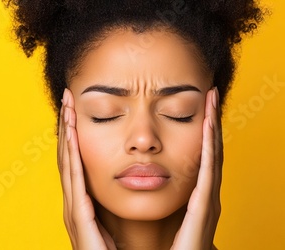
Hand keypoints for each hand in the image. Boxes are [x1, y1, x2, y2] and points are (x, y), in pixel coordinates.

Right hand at [57, 88, 115, 249]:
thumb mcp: (113, 224)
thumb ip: (112, 206)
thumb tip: (126, 184)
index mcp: (83, 204)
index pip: (77, 162)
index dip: (74, 135)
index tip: (76, 110)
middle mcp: (74, 203)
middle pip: (68, 157)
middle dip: (66, 126)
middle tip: (67, 98)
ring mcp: (73, 210)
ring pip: (67, 162)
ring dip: (66, 133)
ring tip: (67, 107)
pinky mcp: (78, 217)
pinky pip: (74, 179)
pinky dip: (71, 154)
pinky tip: (71, 134)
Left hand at [172, 87, 222, 249]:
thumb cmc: (170, 247)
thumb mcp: (165, 212)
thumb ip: (158, 193)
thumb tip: (143, 175)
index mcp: (195, 194)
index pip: (200, 155)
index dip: (201, 130)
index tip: (200, 105)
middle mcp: (205, 193)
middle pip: (209, 149)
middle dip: (211, 120)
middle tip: (211, 92)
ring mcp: (208, 199)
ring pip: (213, 154)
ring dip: (213, 125)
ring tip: (213, 99)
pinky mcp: (204, 206)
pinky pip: (209, 171)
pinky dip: (211, 147)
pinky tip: (210, 126)